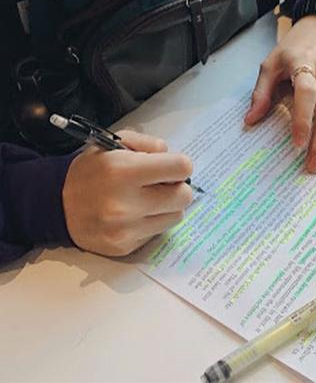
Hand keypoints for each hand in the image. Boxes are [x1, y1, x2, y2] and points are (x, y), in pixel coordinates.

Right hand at [62, 131, 193, 256]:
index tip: (170, 167)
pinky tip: (135, 215)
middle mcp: (125, 204)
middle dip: (177, 187)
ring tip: (148, 199)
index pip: (181, 168)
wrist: (57, 205)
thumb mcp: (115, 144)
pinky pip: (158, 232)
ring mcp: (125, 230)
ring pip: (176, 216)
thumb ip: (150, 144)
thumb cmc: (91, 171)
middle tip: (161, 184)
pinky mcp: (124, 247)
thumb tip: (176, 162)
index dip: (179, 165)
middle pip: (184, 196)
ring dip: (168, 206)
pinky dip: (152, 222)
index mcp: (123, 172)